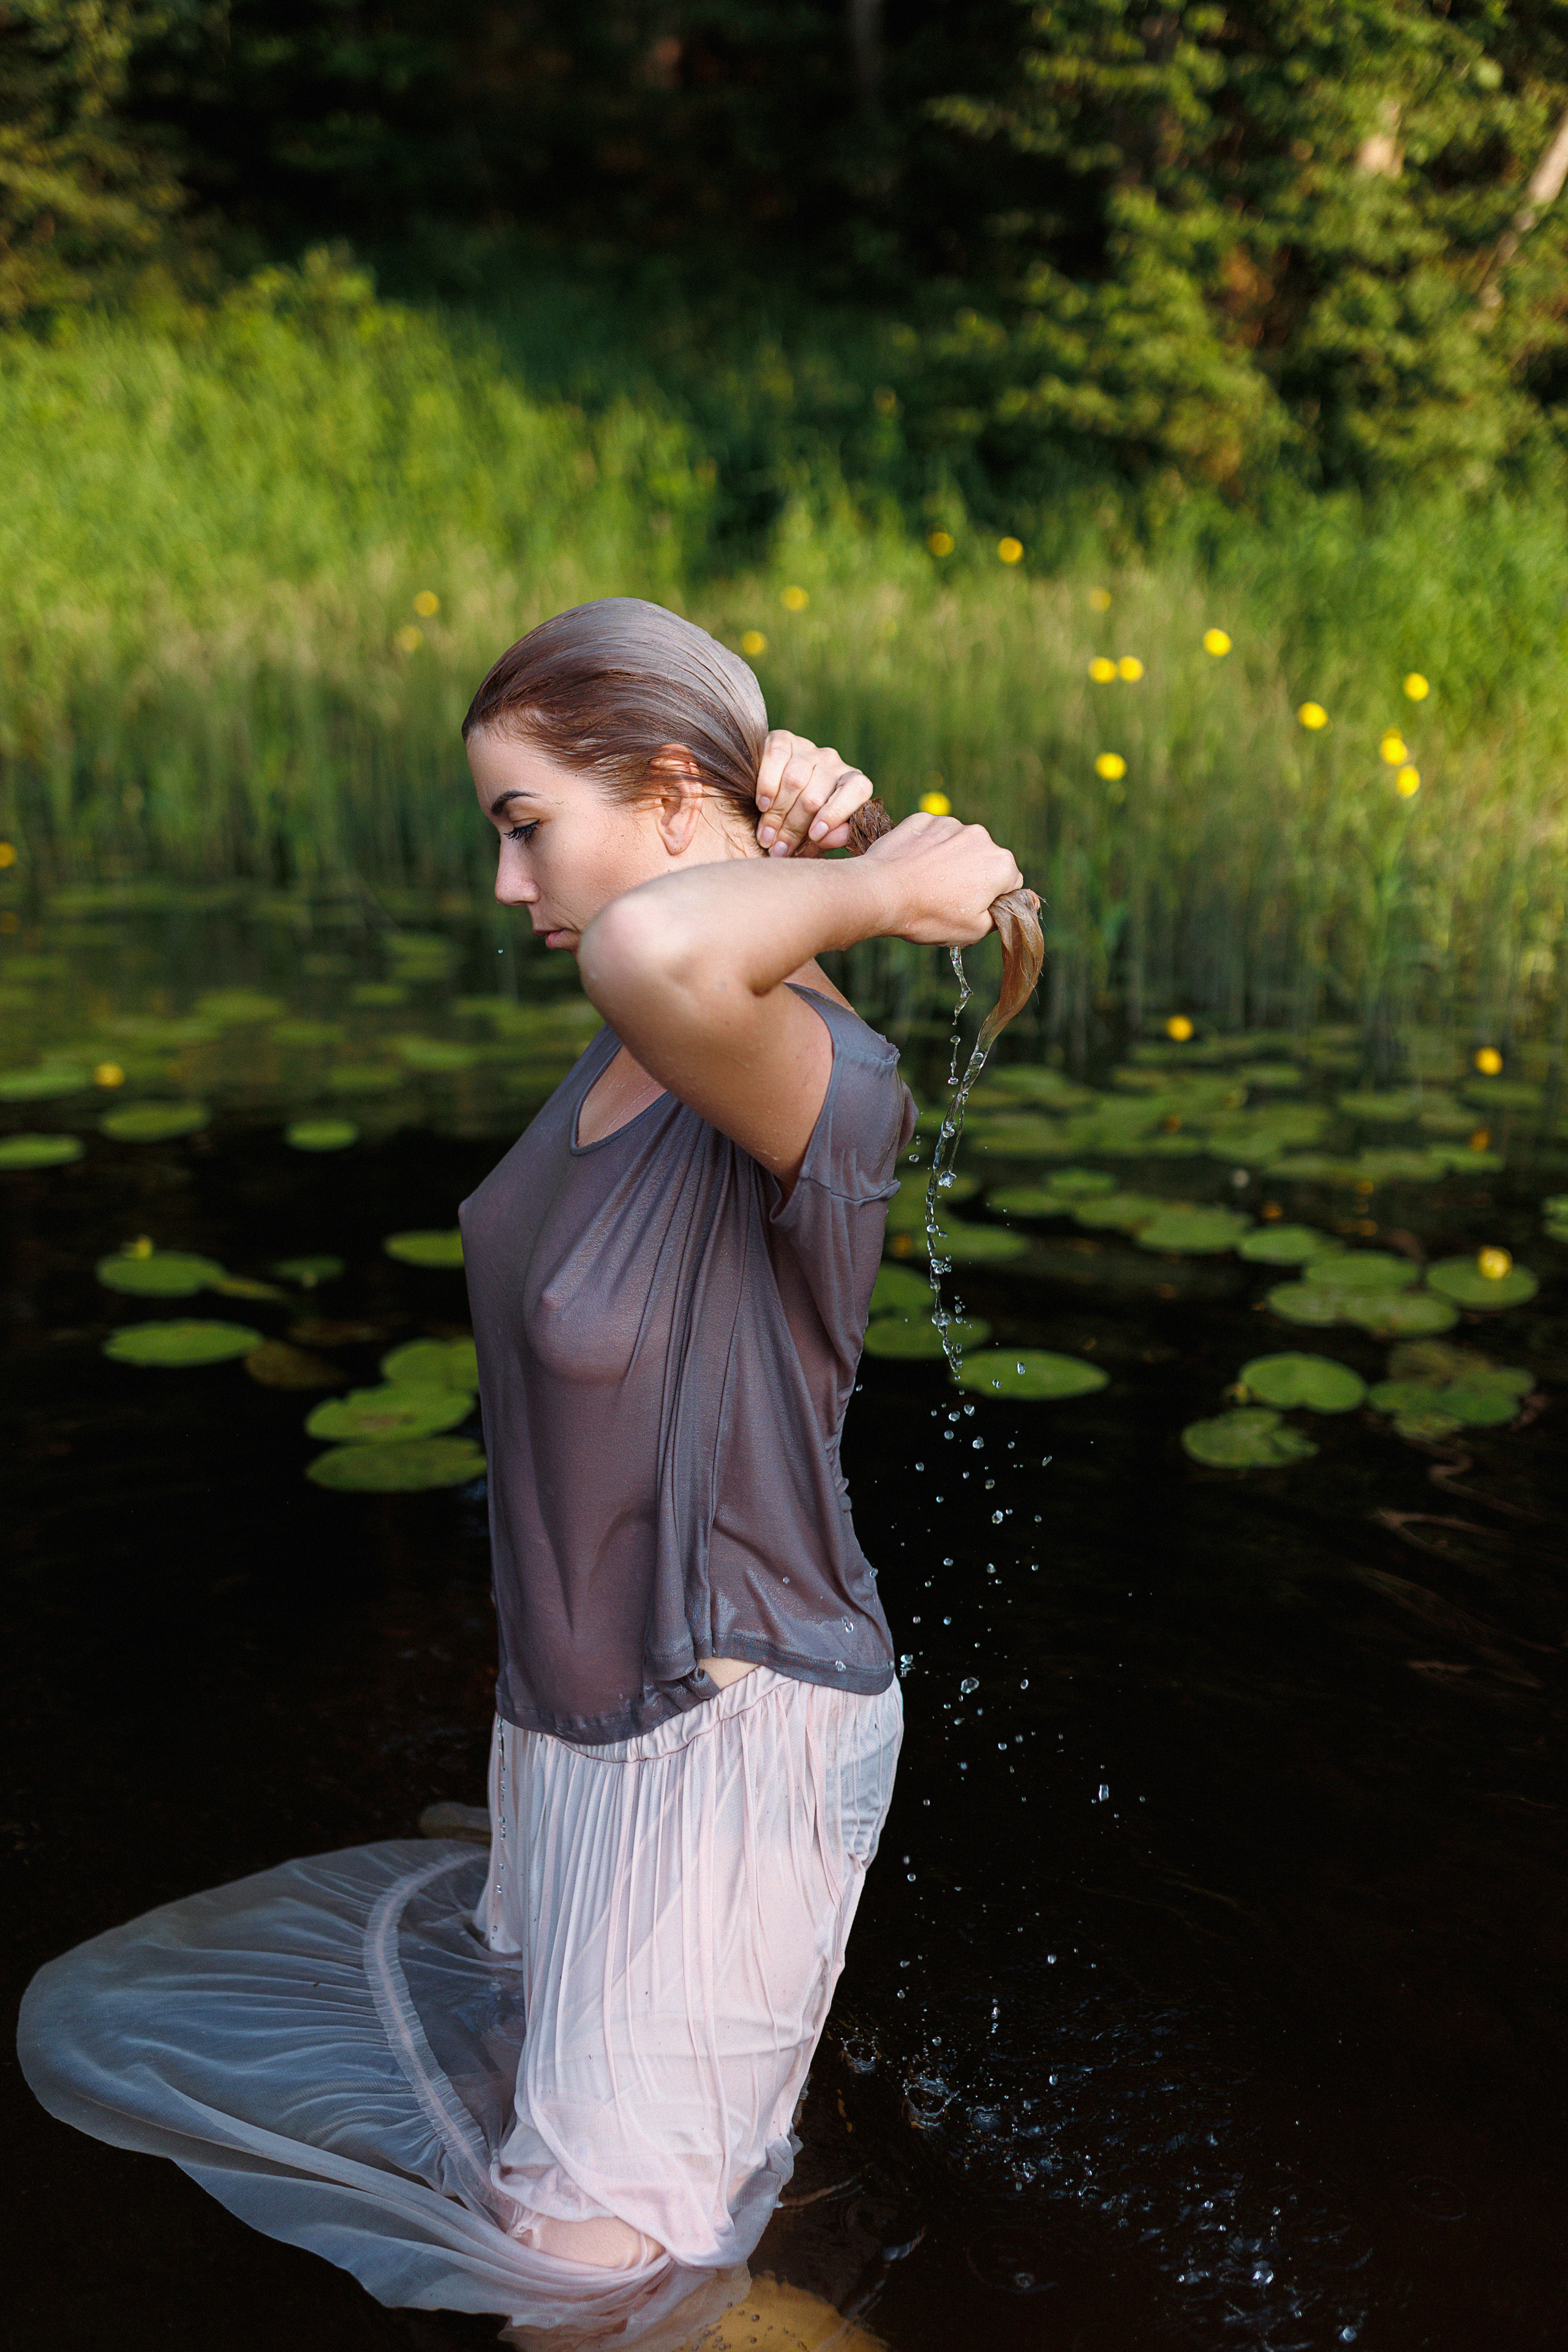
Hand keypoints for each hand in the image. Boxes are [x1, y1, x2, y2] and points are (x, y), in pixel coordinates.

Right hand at [754, 730, 875, 856]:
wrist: (771, 800)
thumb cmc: (803, 824)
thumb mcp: (819, 837)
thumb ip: (829, 838)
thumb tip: (826, 836)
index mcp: (853, 783)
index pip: (857, 790)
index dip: (836, 814)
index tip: (815, 836)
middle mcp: (834, 762)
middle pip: (815, 796)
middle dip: (794, 828)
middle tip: (778, 849)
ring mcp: (809, 749)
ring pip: (795, 781)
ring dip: (777, 814)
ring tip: (766, 837)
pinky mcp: (784, 739)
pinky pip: (776, 758)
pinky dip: (767, 785)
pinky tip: (762, 805)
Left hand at [862, 811, 1030, 946]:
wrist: (880, 892)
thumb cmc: (929, 915)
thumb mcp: (973, 931)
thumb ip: (1003, 916)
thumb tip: (1026, 902)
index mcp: (1000, 864)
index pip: (1011, 883)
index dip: (993, 900)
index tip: (971, 909)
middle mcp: (980, 836)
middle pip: (984, 861)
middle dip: (972, 877)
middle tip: (945, 900)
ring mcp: (950, 824)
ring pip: (958, 846)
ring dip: (948, 862)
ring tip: (926, 884)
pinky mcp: (923, 819)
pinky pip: (932, 836)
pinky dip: (926, 849)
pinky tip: (912, 868)